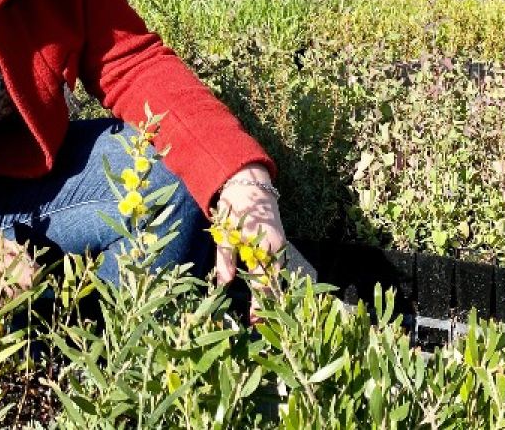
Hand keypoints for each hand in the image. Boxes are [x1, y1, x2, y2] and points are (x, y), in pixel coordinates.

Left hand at [213, 164, 284, 318]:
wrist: (249, 181)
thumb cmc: (234, 207)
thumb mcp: (224, 235)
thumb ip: (225, 261)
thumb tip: (224, 285)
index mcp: (263, 248)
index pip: (263, 284)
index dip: (259, 305)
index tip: (256, 323)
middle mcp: (276, 248)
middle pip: (273, 282)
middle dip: (266, 301)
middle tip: (258, 321)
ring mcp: (280, 244)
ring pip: (276, 273)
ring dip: (268, 289)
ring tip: (261, 308)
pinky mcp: (279, 239)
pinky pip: (276, 263)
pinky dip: (269, 275)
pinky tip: (263, 285)